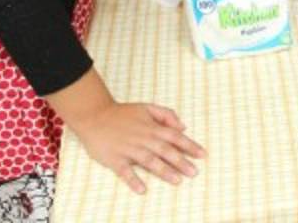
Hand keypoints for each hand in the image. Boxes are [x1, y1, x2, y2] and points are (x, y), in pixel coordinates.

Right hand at [70, 102, 204, 192]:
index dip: (190, 146)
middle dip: (181, 161)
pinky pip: (125, 171)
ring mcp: (129, 149)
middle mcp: (143, 138)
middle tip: (194, 172)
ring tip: (177, 180)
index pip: (175, 137)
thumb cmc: (122, 113)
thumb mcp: (147, 107)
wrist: (94, 116)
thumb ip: (166, 114)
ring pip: (149, 161)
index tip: (202, 155)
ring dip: (164, 171)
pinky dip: (133, 180)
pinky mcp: (115, 159)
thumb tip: (183, 126)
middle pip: (165, 150)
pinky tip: (142, 190)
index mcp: (152, 127)